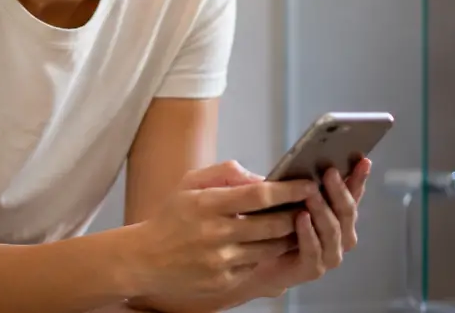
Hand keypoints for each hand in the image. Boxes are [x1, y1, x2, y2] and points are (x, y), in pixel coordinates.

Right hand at [126, 161, 316, 302]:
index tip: (308, 184)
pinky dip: (265, 254)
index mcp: (207, 204)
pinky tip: (266, 244)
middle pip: (272, 224)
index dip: (289, 189)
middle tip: (310, 205)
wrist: (144, 259)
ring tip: (293, 224)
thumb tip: (261, 178)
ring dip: (287, 236)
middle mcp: (214, 233)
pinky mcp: (223, 282)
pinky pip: (256, 266)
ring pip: (270, 248)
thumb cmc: (171, 217)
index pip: (259, 195)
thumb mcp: (190, 184)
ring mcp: (220, 261)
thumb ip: (225, 173)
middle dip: (296, 214)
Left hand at [238, 158, 372, 298]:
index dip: (359, 178)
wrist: (259, 261)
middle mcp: (341, 236)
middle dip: (339, 191)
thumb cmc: (277, 225)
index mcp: (340, 216)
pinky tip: (301, 218)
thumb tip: (309, 156)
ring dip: (323, 211)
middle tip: (330, 172)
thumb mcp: (289, 198)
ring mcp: (330, 254)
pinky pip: (313, 250)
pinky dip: (308, 233)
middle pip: (347, 212)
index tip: (363, 160)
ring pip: (333, 231)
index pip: (354, 194)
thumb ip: (303, 183)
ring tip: (312, 194)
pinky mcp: (312, 269)